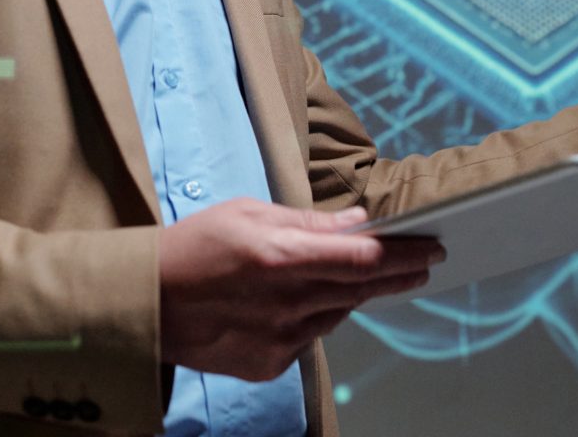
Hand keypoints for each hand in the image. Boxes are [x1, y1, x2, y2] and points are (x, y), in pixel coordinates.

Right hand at [158, 198, 443, 381]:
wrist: (147, 303)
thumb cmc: (193, 248)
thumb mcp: (248, 214)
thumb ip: (307, 223)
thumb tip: (357, 222)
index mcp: (281, 258)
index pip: (362, 259)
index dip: (403, 254)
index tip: (430, 245)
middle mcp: (287, 303)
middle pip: (362, 289)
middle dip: (398, 273)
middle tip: (425, 261)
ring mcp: (280, 339)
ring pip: (338, 313)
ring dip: (356, 293)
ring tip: (368, 274)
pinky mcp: (271, 363)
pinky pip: (311, 336)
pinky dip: (317, 314)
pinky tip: (306, 300)